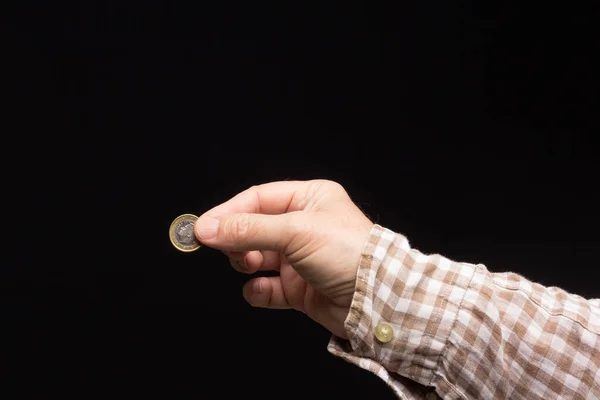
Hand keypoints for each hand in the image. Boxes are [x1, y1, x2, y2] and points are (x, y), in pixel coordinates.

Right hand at [194, 179, 373, 337]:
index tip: (202, 228)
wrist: (378, 301)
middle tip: (223, 249)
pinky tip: (260, 289)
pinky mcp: (300, 288)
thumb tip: (206, 228)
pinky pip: (268, 287)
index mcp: (309, 199)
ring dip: (246, 262)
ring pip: (257, 257)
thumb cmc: (348, 253)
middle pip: (254, 227)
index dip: (228, 212)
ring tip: (248, 266)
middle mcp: (304, 226)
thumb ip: (249, 229)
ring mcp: (301, 258)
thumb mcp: (296, 232)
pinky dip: (258, 290)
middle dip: (236, 239)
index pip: (258, 199)